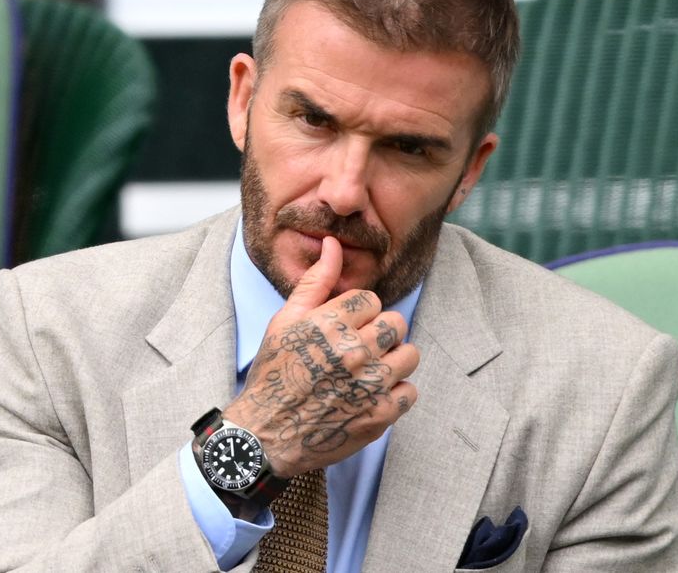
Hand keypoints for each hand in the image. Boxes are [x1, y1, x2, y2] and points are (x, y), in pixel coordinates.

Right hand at [224, 236, 419, 477]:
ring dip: (393, 360)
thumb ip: (316, 281)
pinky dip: (396, 393)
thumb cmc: (275, 373)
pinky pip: (410, 390)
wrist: (267, 433)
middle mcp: (354, 352)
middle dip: (380, 332)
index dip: (358, 313)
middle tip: (360, 348)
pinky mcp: (380, 415)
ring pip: (410, 353)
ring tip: (370, 370)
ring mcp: (370, 385)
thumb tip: (334, 243)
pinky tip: (373, 395)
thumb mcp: (285, 321)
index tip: (345, 328)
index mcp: (330, 324)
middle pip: (396, 322)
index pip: (371, 300)